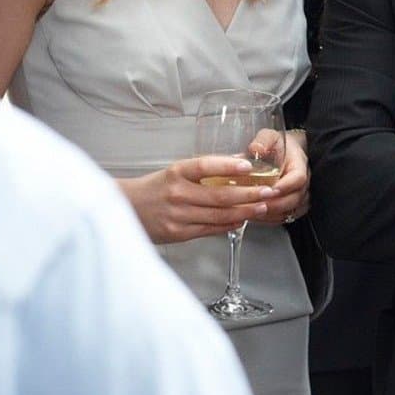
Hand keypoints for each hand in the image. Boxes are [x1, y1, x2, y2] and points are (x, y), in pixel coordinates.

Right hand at [117, 154, 276, 243]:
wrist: (126, 210)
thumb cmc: (154, 188)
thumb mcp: (175, 172)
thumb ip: (204, 169)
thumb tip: (238, 160)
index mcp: (176, 173)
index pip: (205, 166)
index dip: (228, 165)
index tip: (248, 164)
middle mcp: (178, 193)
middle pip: (219, 195)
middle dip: (248, 194)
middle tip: (268, 191)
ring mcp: (178, 215)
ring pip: (219, 215)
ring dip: (244, 211)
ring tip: (262, 207)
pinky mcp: (179, 233)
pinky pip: (210, 229)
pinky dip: (229, 224)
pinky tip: (242, 220)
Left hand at [250, 129, 310, 225]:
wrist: (288, 153)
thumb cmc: (279, 146)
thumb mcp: (270, 137)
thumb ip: (263, 141)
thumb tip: (255, 150)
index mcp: (300, 165)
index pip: (299, 178)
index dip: (286, 186)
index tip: (271, 189)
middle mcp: (304, 183)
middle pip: (295, 198)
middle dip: (276, 204)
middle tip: (259, 204)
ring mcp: (301, 197)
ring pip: (291, 211)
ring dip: (272, 214)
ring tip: (254, 212)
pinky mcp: (294, 207)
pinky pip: (286, 217)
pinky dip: (271, 220)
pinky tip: (257, 217)